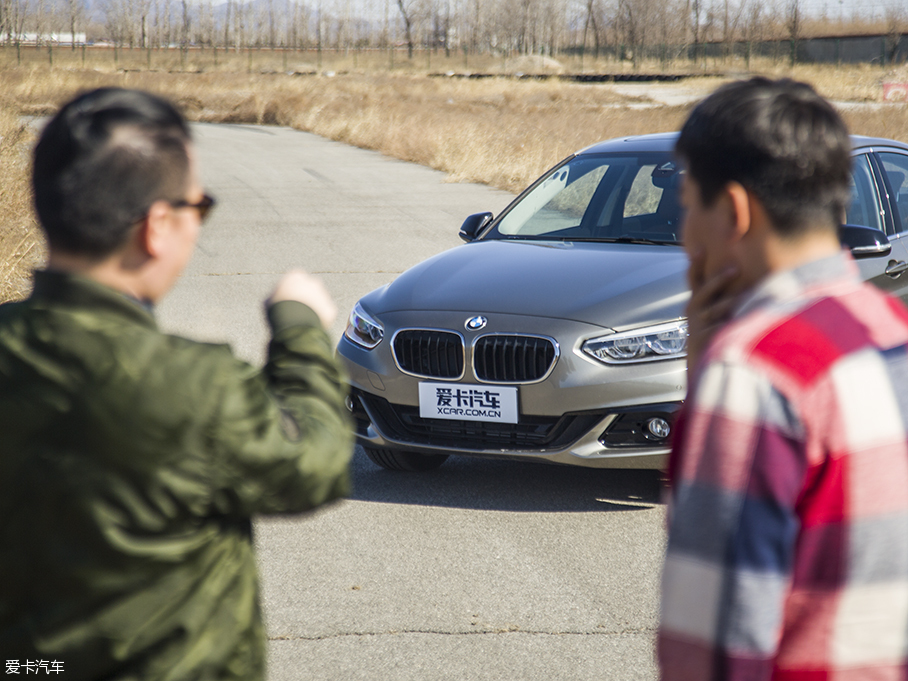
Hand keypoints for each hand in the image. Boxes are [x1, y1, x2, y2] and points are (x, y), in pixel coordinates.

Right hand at [268, 270, 336, 329]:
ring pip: (319, 301)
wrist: (293, 324)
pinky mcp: (331, 308)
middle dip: (306, 297)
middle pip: (310, 289)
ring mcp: (324, 294)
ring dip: (314, 308)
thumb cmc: (277, 311)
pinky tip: (310, 325)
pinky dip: (320, 319)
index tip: (289, 299)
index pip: (296, 279)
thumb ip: (277, 296)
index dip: (293, 289)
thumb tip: (277, 299)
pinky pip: (325, 314)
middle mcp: (312, 282)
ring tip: (302, 321)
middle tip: (298, 311)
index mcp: (296, 276)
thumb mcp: (269, 301)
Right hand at [686, 249, 737, 375]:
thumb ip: (720, 293)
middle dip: (719, 279)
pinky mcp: (703, 340)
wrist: (702, 362)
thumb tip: (741, 269)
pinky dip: (729, 327)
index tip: (700, 248)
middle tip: (736, 268)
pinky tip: (742, 324)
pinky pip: (718, 330)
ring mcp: (698, 325)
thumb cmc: (712, 330)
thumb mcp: (711, 309)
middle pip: (704, 291)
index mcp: (696, 300)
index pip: (694, 278)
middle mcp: (694, 310)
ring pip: (714, 310)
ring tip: (743, 297)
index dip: (695, 264)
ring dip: (728, 303)